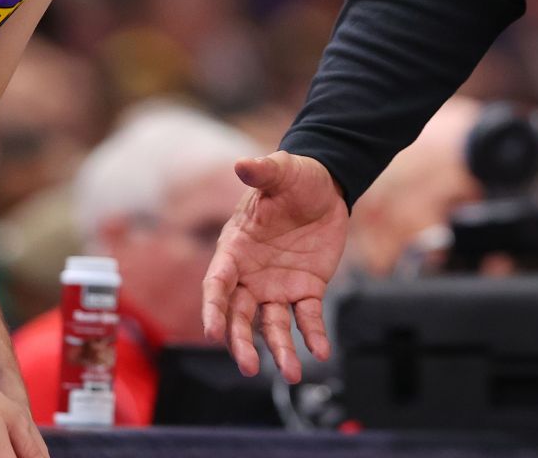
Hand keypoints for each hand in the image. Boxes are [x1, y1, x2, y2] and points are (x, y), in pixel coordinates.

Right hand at [201, 151, 349, 382]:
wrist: (325, 186)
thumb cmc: (294, 178)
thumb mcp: (281, 171)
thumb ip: (262, 172)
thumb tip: (242, 164)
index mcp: (235, 249)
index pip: (217, 285)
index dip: (213, 309)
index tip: (213, 333)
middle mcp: (251, 275)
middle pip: (239, 315)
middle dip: (241, 342)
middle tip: (250, 367)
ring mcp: (277, 286)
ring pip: (272, 325)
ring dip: (279, 350)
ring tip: (292, 373)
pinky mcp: (306, 290)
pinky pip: (307, 318)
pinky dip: (312, 335)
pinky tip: (320, 352)